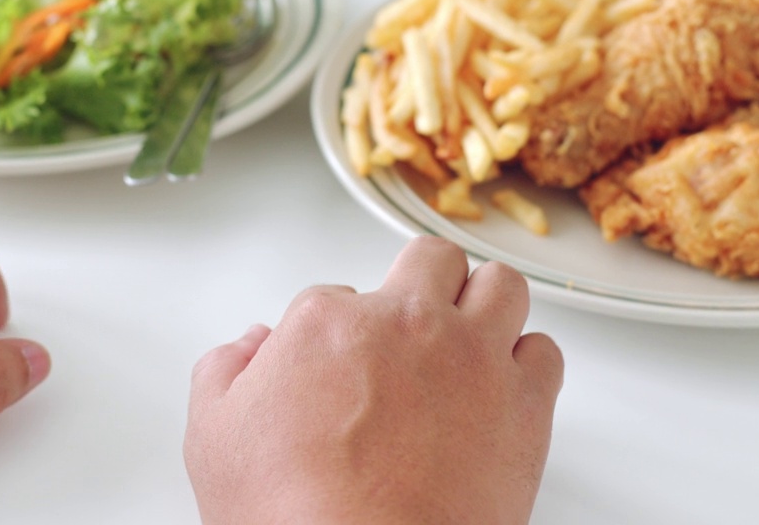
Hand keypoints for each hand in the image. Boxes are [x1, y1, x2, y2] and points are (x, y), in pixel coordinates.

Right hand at [184, 237, 562, 524]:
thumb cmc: (290, 512)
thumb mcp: (213, 435)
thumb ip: (225, 372)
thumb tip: (250, 345)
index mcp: (328, 323)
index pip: (336, 293)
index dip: (337, 329)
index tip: (339, 362)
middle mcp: (405, 323)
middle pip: (431, 260)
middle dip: (423, 281)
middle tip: (414, 319)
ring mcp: (471, 358)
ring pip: (501, 285)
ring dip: (485, 304)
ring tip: (469, 336)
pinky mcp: (524, 405)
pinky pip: (545, 353)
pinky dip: (527, 363)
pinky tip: (503, 387)